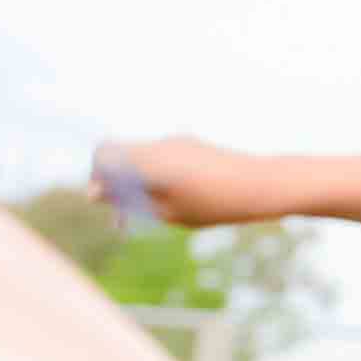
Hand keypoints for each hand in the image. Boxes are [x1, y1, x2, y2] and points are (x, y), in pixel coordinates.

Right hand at [95, 136, 282, 228]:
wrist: (266, 184)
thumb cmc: (217, 203)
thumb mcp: (168, 212)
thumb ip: (128, 200)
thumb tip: (94, 191)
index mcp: (151, 159)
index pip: (103, 152)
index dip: (96, 176)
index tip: (105, 203)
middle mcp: (161, 144)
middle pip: (119, 155)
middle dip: (114, 184)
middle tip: (123, 218)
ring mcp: (177, 142)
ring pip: (139, 159)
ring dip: (135, 183)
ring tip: (150, 214)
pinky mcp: (190, 146)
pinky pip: (160, 158)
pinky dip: (155, 177)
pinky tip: (171, 201)